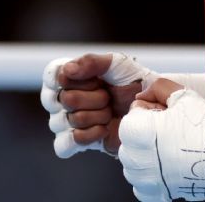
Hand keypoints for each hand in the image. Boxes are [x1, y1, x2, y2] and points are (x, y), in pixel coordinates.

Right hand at [41, 52, 158, 156]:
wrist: (150, 108)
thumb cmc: (131, 82)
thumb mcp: (116, 63)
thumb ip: (90, 61)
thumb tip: (67, 70)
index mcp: (68, 76)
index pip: (55, 77)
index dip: (78, 79)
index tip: (97, 79)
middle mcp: (62, 98)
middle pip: (66, 99)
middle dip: (95, 98)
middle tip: (108, 96)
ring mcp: (67, 121)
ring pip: (71, 120)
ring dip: (98, 116)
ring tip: (109, 111)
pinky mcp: (76, 142)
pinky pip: (67, 143)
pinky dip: (90, 135)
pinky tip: (104, 128)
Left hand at [118, 80, 204, 201]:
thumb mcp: (182, 95)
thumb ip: (157, 87)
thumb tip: (142, 95)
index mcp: (136, 131)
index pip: (133, 113)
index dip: (153, 110)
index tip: (170, 116)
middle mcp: (135, 159)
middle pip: (131, 139)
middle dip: (147, 132)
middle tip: (173, 131)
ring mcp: (146, 180)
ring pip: (134, 163)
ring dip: (147, 155)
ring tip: (173, 149)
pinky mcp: (157, 195)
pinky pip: (142, 185)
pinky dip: (152, 177)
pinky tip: (171, 167)